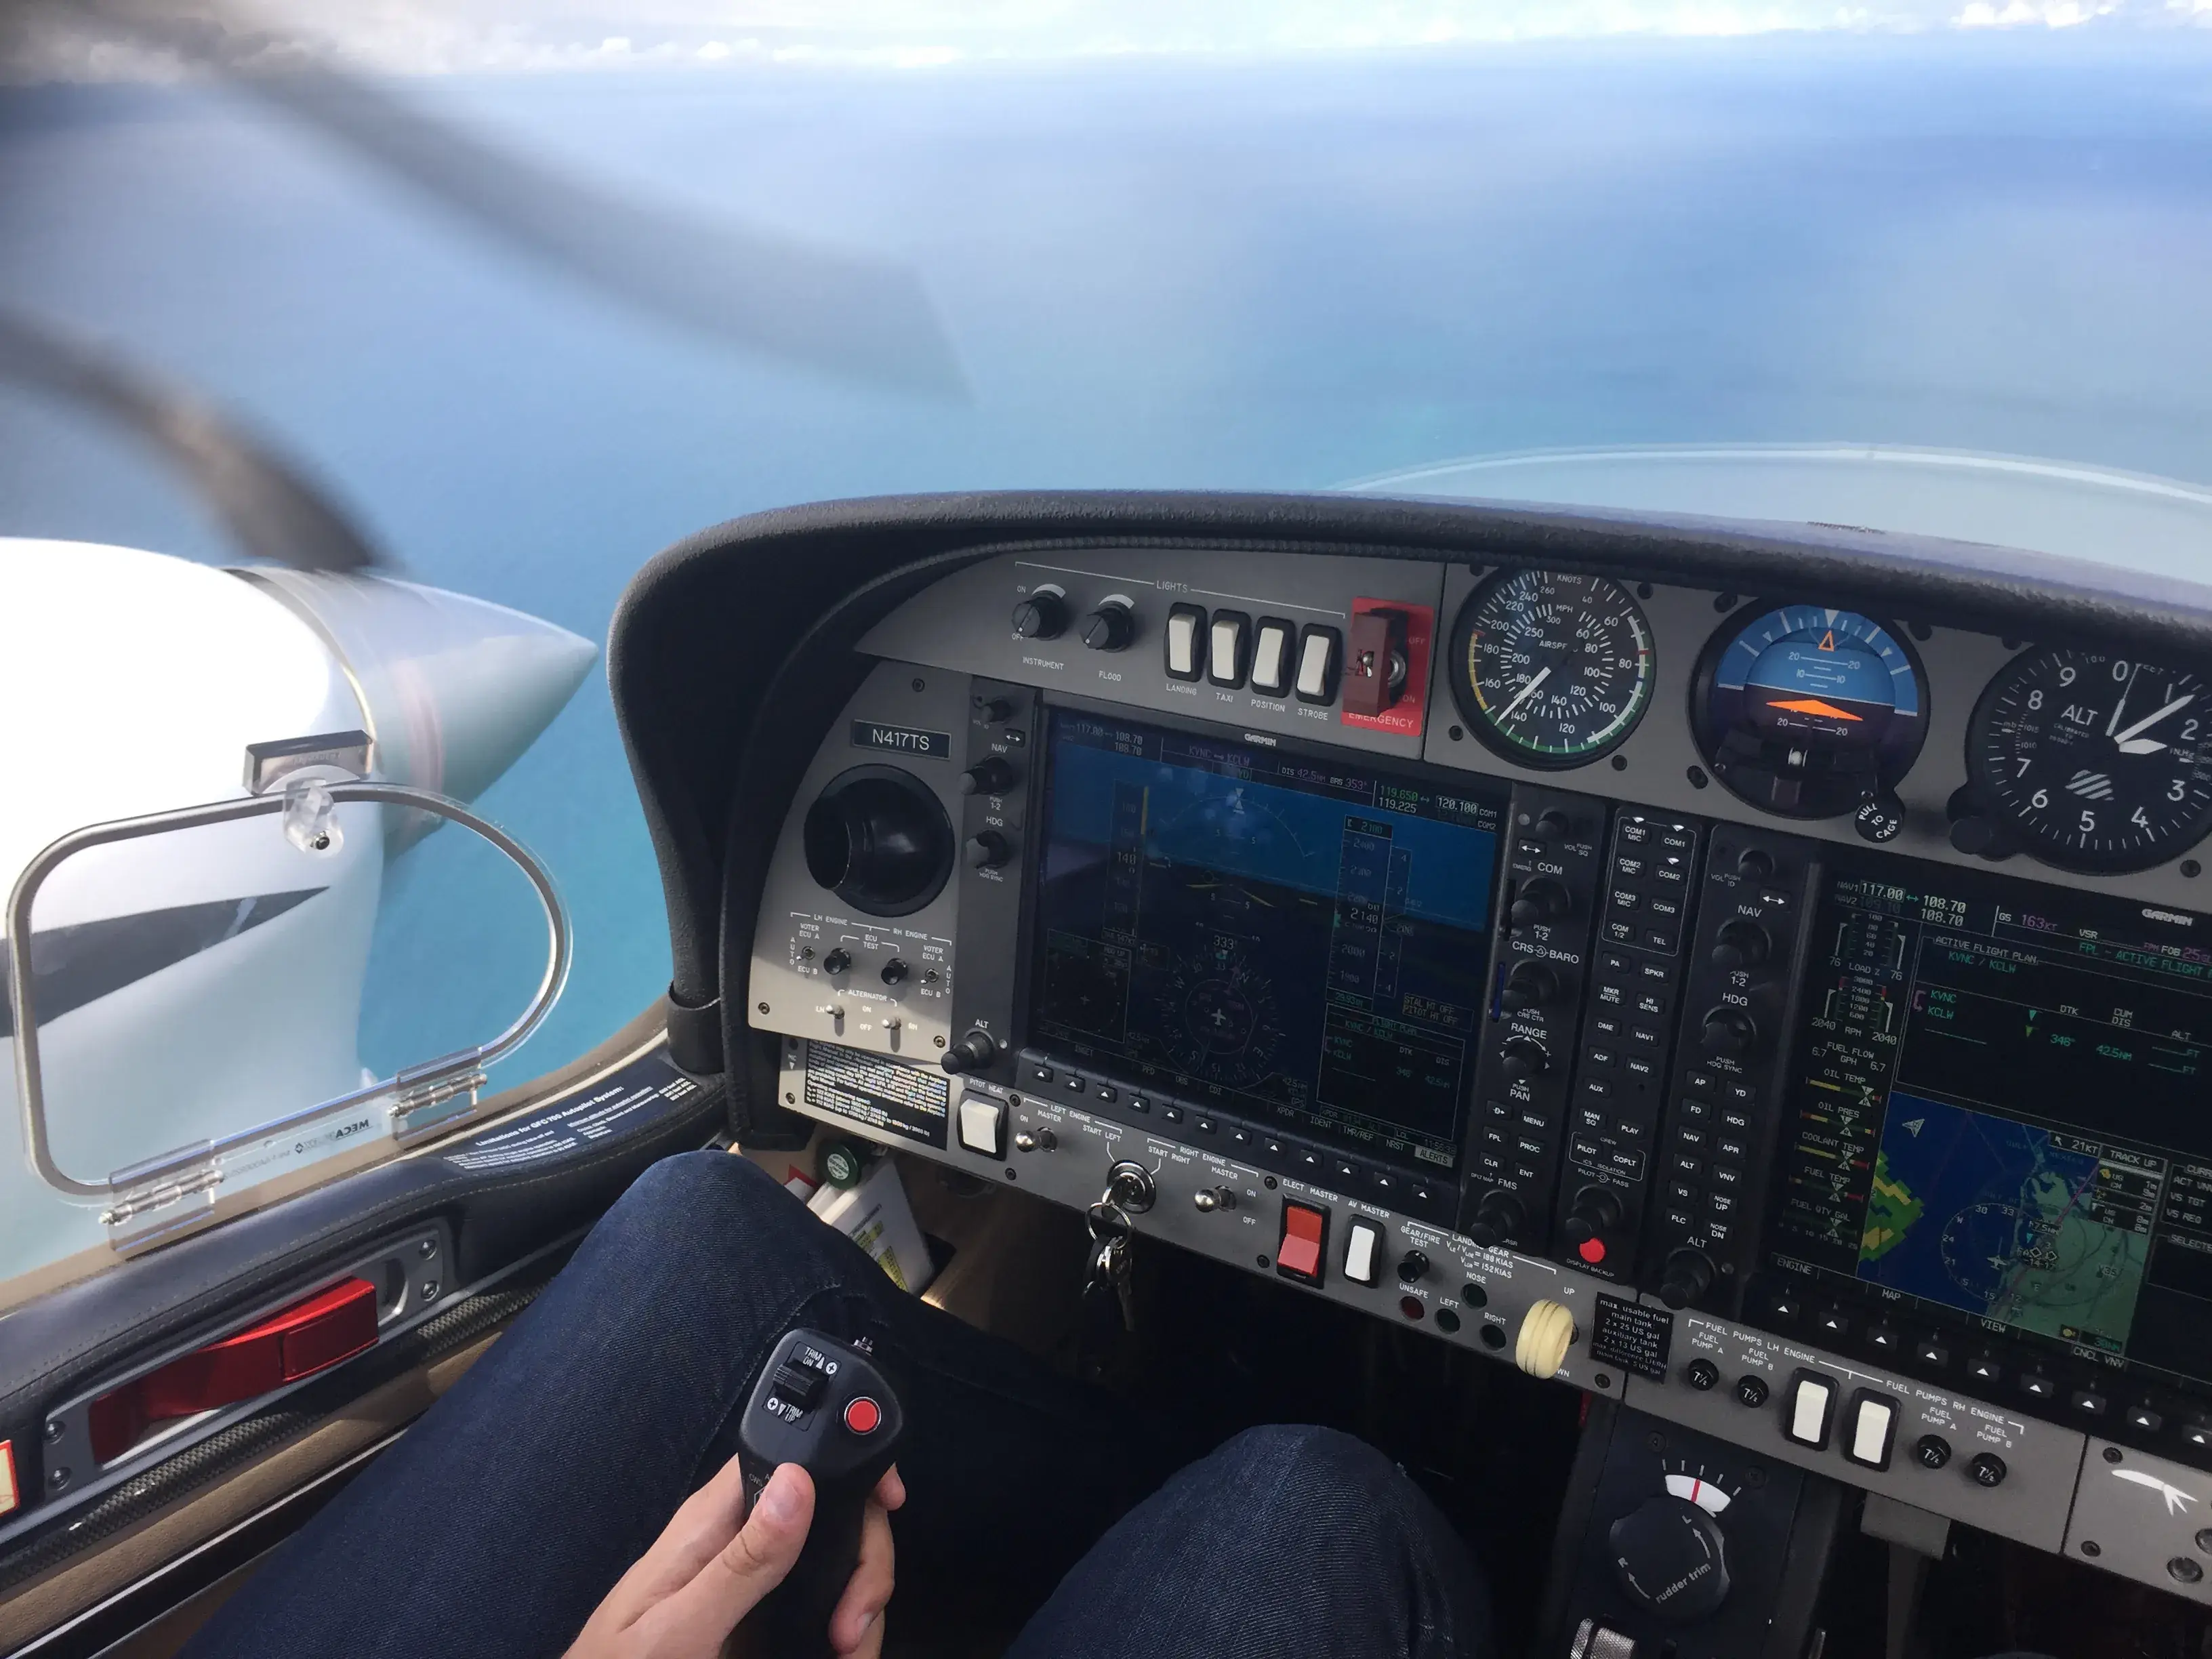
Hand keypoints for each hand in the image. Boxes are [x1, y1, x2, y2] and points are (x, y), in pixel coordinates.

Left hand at [564, 1453, 904, 1658]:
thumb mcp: (680, 1624)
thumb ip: (740, 1559)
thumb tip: (798, 1478)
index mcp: (714, 1520)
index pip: (792, 1455)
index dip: (847, 1463)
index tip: (887, 1500)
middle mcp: (740, 1539)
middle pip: (834, 1512)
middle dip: (864, 1558)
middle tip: (855, 1620)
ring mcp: (756, 1581)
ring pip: (838, 1562)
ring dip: (863, 1599)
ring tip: (850, 1647)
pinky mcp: (765, 1619)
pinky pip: (824, 1604)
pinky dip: (849, 1628)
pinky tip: (843, 1651)